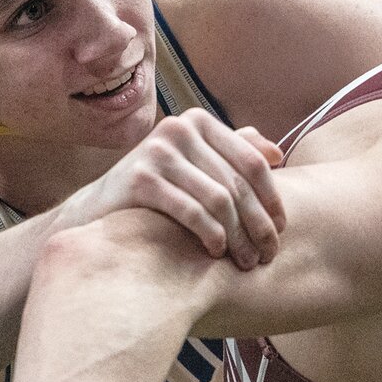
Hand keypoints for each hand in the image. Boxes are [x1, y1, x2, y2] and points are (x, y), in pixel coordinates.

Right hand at [58, 108, 284, 269]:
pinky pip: (192, 211)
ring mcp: (158, 151)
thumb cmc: (156, 190)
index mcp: (198, 121)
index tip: (282, 230)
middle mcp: (179, 128)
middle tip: (267, 255)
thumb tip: (277, 152)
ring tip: (245, 261)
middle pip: (238, 183)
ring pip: (220, 200)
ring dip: (239, 237)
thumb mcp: (195, 166)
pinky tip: (216, 252)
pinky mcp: (140, 178)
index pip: (253, 162)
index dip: (273, 199)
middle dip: (258, 224)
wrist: (99, 209)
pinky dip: (211, 235)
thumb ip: (232, 154)